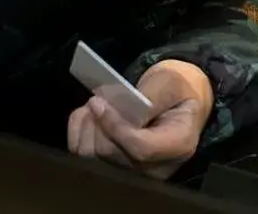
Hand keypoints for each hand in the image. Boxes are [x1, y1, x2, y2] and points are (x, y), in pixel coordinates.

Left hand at [66, 60, 213, 178]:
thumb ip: (150, 96)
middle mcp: (155, 168)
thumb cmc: (176, 91)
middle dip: (98, 124)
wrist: (175, 103)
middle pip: (112, 155)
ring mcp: (133, 173)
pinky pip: (83, 156)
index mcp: (178, 145)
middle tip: (96, 99)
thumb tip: (120, 111)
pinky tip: (88, 116)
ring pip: (93, 158)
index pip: (140, 148)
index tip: (99, 103)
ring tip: (93, 106)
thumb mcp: (170, 83)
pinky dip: (79, 132)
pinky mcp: (114, 170)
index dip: (116, 128)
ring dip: (86, 127)